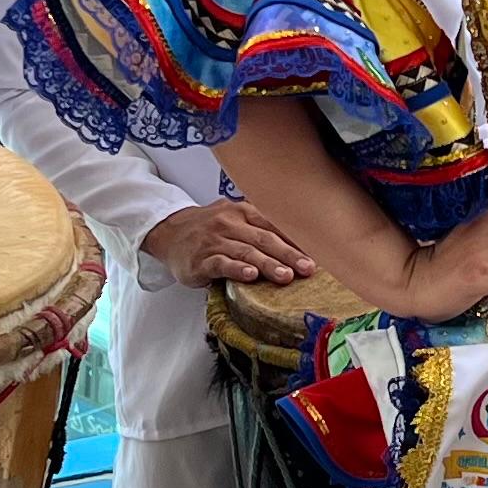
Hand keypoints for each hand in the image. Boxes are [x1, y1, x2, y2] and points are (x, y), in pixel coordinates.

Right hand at [146, 201, 311, 287]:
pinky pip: (221, 263)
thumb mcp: (235, 219)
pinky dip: (236, 269)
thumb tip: (301, 243)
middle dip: (289, 254)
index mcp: (243, 211)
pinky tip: (250, 276)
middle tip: (308, 268)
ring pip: (245, 251)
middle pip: (264, 238)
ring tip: (286, 276)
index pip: (274, 224)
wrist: (169, 233)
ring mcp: (214, 240)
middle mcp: (230, 222)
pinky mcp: (200, 259)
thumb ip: (261, 227)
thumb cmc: (210, 229)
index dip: (296, 239)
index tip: (317, 252)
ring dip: (268, 264)